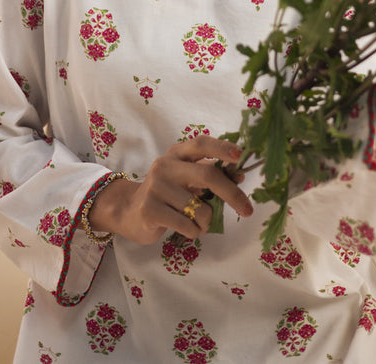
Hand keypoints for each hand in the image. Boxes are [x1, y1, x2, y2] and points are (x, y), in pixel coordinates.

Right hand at [88, 135, 252, 245]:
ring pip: (199, 208)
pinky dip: (195, 232)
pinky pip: (186, 224)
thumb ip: (209, 175)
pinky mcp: (150, 209)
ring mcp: (156, 186)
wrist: (128, 211)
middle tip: (247, 210)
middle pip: (207, 175)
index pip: (201, 143)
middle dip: (232, 194)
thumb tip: (239, 175)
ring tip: (200, 224)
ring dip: (207, 222)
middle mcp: (166, 165)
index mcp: (177, 153)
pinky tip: (188, 230)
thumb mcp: (185, 179)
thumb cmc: (166, 194)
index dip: (222, 148)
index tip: (240, 156)